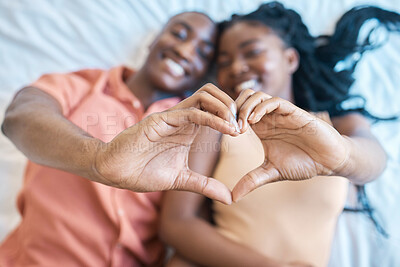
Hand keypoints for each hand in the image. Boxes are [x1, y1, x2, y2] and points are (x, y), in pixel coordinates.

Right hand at [93, 84, 239, 203]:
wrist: (115, 172)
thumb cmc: (143, 172)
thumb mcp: (182, 180)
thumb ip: (205, 186)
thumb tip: (230, 198)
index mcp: (188, 129)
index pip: (214, 109)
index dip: (232, 116)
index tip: (244, 132)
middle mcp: (181, 119)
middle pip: (212, 95)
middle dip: (232, 105)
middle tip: (243, 124)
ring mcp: (171, 117)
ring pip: (204, 96)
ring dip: (225, 107)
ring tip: (236, 126)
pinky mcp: (161, 120)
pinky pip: (191, 112)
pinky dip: (213, 118)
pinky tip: (228, 129)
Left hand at [232, 89, 348, 201]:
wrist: (328, 161)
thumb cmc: (302, 163)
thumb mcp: (271, 173)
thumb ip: (252, 181)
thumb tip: (233, 197)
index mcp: (261, 128)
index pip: (238, 112)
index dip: (229, 119)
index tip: (226, 134)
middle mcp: (268, 118)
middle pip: (244, 98)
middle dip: (234, 109)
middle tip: (232, 127)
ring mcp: (280, 114)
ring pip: (257, 96)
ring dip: (245, 107)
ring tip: (242, 125)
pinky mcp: (294, 112)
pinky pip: (275, 101)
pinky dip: (261, 107)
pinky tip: (254, 121)